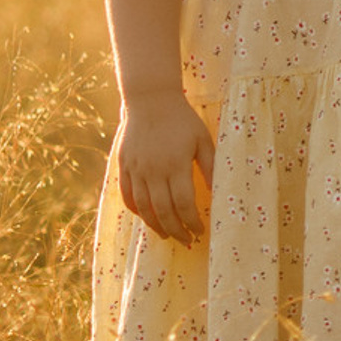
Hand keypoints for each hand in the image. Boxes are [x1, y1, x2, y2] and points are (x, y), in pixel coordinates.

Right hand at [116, 89, 213, 241]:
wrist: (150, 99)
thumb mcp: (202, 140)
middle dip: (176, 230)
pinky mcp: (123, 166)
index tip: (200, 231)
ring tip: (167, 235)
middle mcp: (153, 170)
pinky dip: (137, 210)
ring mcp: (136, 169)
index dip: (192, 222)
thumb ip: (210, 167)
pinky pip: (128, 195)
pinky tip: (147, 217)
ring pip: (143, 208)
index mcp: (176, 164)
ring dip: (156, 225)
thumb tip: (217, 193)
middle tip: (186, 241)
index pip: (184, 204)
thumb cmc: (182, 119)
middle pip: (163, 211)